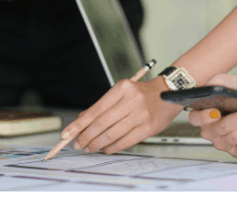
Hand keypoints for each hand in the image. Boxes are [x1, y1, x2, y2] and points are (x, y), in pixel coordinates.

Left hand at [61, 77, 183, 153]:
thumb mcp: (122, 92)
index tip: (68, 132)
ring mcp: (141, 115)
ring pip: (111, 135)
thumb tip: (81, 121)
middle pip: (101, 124)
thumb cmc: (142, 93)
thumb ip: (103, 106)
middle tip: (78, 143)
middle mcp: (132, 101)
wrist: (169, 93)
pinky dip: (111, 147)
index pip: (95, 109)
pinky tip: (105, 148)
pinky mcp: (148, 128)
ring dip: (97, 144)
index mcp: (122, 88)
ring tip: (90, 147)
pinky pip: (124, 141)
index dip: (79, 124)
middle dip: (86, 137)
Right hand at [189, 71, 236, 157]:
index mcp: (200, 115)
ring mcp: (222, 143)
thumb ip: (213, 84)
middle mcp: (208, 132)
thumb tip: (213, 90)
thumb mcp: (221, 80)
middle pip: (220, 129)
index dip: (204, 117)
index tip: (216, 111)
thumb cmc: (234, 88)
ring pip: (235, 137)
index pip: (195, 119)